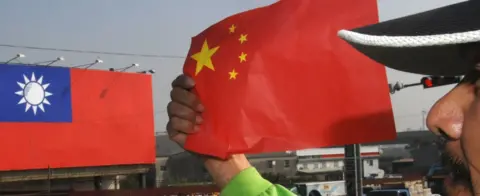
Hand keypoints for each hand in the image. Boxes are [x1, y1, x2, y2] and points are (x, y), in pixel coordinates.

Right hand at [166, 74, 250, 188]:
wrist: (224, 148)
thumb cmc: (225, 125)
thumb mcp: (224, 107)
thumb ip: (219, 93)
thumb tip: (224, 77)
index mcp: (192, 94)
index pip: (179, 82)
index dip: (183, 80)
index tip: (193, 83)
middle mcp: (181, 103)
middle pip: (174, 93)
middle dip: (188, 99)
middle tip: (202, 108)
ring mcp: (176, 117)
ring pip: (172, 108)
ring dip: (187, 113)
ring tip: (201, 121)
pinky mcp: (174, 131)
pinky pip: (172, 124)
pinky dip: (184, 126)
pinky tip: (195, 130)